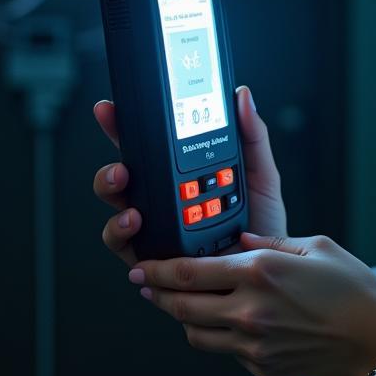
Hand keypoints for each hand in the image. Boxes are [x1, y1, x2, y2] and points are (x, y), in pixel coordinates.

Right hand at [92, 85, 288, 267]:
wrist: (265, 279)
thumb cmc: (261, 228)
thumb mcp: (261, 177)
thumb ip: (252, 137)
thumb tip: (242, 95)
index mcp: (184, 174)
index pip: (150, 143)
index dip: (127, 123)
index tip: (113, 107)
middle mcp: (162, 197)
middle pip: (124, 169)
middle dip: (112, 156)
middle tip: (121, 156)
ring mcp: (152, 225)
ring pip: (115, 202)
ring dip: (110, 189)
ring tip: (123, 183)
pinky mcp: (148, 256)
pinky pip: (121, 241)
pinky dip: (121, 229)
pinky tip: (136, 221)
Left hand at [128, 231, 375, 375]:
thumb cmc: (354, 291)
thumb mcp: (317, 247)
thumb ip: (273, 242)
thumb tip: (243, 242)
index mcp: (261, 273)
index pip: (191, 272)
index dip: (158, 270)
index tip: (142, 267)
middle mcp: (249, 310)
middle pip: (181, 306)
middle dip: (156, 294)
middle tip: (145, 284)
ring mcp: (252, 344)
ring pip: (195, 333)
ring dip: (181, 319)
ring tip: (179, 305)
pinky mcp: (260, 367)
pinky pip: (223, 351)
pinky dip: (216, 335)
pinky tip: (223, 323)